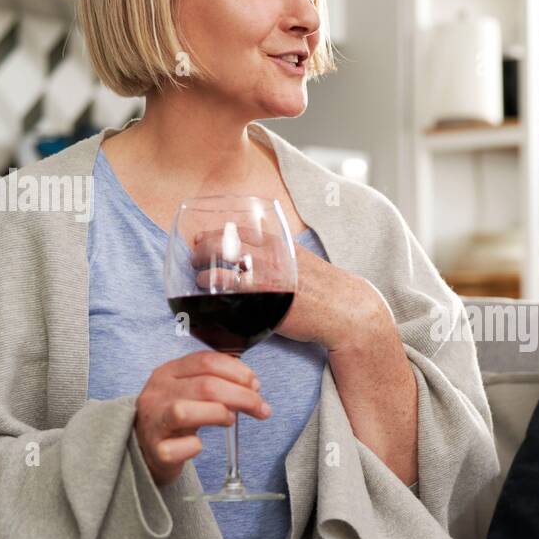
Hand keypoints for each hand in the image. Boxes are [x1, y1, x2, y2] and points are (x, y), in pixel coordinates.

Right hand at [135, 351, 271, 486]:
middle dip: (242, 395)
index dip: (238, 371)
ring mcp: (153, 422)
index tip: (255, 384)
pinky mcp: (155, 450)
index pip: (206, 360)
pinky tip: (199, 445)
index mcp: (168, 372)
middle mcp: (157, 393)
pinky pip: (179, 447)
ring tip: (230, 420)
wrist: (144, 449)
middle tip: (260, 407)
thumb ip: (215, 381)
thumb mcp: (188, 389)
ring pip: (185, 412)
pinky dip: (194, 446)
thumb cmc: (173, 417)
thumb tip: (251, 385)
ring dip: (218, 414)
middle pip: (205, 386)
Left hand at [191, 229, 385, 351]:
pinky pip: (232, 296)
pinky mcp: (266, 302)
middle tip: (193, 255)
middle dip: (203, 247)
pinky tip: (208, 299)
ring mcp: (267, 280)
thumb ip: (281, 255)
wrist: (344, 309)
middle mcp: (271, 258)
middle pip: (225, 244)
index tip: (202, 236)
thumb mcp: (302, 261)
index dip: (216, 230)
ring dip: (204, 272)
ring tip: (198, 278)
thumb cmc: (324, 288)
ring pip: (224, 270)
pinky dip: (216, 295)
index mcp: (280, 244)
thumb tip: (261, 255)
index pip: (240, 229)